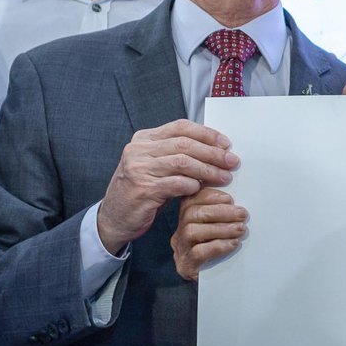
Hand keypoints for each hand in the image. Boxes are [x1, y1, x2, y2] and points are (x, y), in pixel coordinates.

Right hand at [96, 120, 235, 254]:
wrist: (113, 218)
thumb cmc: (141, 190)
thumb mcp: (155, 165)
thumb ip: (176, 154)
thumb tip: (214, 149)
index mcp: (143, 139)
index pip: (180, 127)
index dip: (206, 133)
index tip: (226, 143)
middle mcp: (139, 151)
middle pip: (184, 144)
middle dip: (212, 152)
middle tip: (232, 161)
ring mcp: (139, 169)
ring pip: (183, 162)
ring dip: (208, 170)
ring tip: (224, 177)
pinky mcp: (143, 190)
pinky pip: (176, 183)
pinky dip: (192, 185)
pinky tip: (200, 189)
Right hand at [171, 186, 249, 280]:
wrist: (214, 283)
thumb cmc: (219, 250)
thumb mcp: (220, 228)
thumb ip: (223, 214)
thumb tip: (238, 203)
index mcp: (187, 218)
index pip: (191, 200)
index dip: (209, 196)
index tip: (230, 199)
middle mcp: (180, 231)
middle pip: (192, 213)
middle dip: (220, 211)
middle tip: (242, 214)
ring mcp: (181, 249)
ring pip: (192, 231)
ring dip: (220, 228)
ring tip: (240, 229)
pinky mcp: (186, 265)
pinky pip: (198, 252)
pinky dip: (218, 246)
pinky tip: (233, 244)